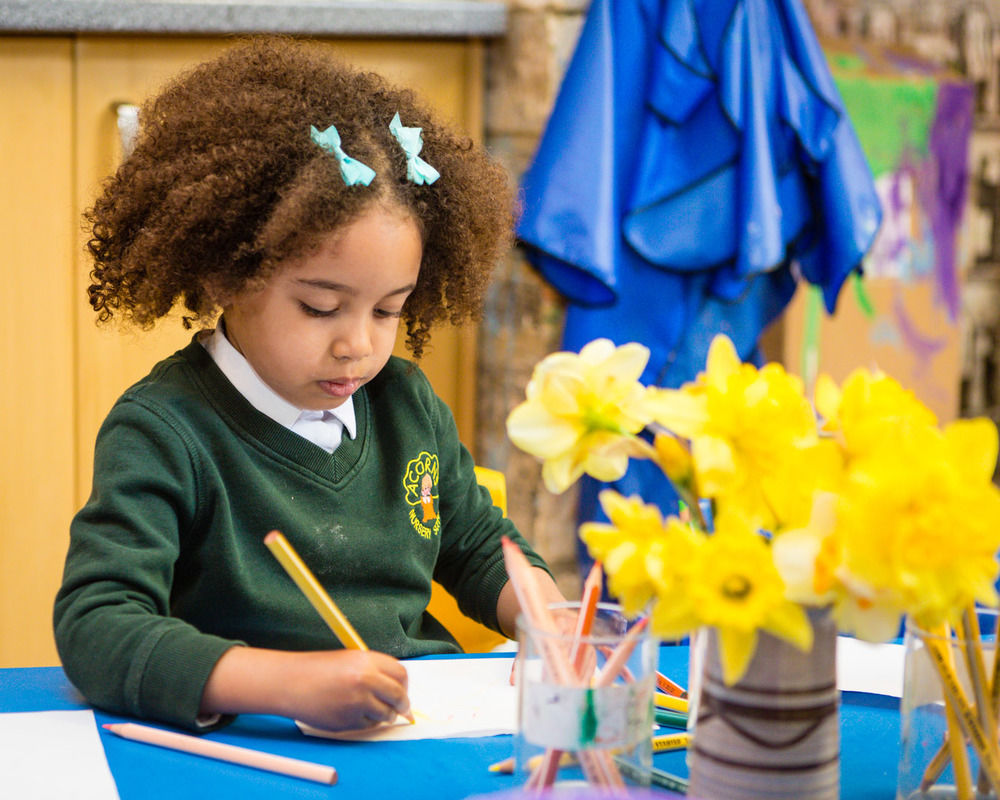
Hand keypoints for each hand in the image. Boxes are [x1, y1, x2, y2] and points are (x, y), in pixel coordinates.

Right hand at [201, 646, 410, 730]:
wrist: (290, 683)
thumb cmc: (318, 670)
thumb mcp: (349, 660)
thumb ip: (373, 671)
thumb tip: (397, 688)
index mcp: (366, 660)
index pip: (400, 674)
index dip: (404, 684)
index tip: (402, 690)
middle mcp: (365, 680)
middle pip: (398, 696)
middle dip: (402, 704)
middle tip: (401, 708)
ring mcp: (357, 702)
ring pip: (386, 714)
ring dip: (385, 715)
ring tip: (372, 710)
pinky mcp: (348, 721)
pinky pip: (368, 725)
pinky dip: (366, 722)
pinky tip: (353, 714)